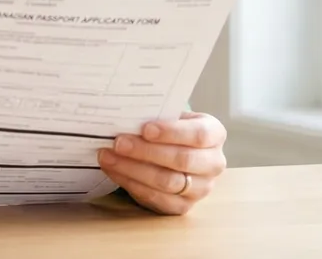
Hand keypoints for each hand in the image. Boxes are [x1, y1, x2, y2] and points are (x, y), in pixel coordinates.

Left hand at [98, 111, 226, 214]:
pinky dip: (131, 184)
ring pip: (168, 182)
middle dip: (146, 151)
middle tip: (118, 143)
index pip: (199, 135)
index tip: (145, 129)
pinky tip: (114, 171)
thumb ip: (155, 115)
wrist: (171, 151)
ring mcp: (201, 188)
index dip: (171, 132)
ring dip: (133, 169)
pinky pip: (157, 198)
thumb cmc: (167, 129)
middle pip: (182, 160)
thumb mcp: (168, 117)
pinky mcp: (183, 206)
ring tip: (108, 156)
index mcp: (214, 134)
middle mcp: (213, 163)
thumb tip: (124, 115)